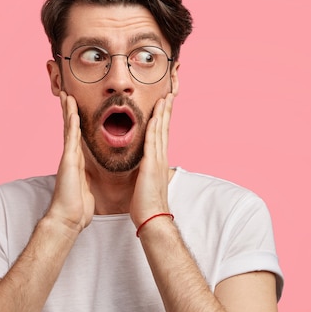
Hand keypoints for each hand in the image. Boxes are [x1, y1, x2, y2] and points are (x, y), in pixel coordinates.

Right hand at [46, 92, 94, 235]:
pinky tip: (72, 111)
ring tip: (67, 95)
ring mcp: (68, 157)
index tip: (77, 107)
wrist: (69, 218)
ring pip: (68, 129)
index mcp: (77, 161)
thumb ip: (88, 177)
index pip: (77, 137)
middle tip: (68, 94)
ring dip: (68, 111)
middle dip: (68, 111)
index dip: (77, 121)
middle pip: (70, 128)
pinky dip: (71, 123)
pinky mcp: (68, 161)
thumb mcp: (87, 187)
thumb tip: (92, 176)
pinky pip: (71, 138)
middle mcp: (71, 156)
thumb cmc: (78, 206)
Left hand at [130, 93, 173, 226]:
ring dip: (162, 114)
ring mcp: (157, 161)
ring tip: (165, 99)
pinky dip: (153, 129)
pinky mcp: (151, 165)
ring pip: (160, 132)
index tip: (164, 106)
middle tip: (169, 94)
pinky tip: (154, 117)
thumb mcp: (144, 182)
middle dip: (166, 111)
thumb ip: (144, 171)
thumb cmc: (146, 204)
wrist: (152, 217)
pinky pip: (152, 143)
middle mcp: (160, 157)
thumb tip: (141, 167)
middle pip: (164, 129)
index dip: (163, 119)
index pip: (161, 135)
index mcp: (157, 161)